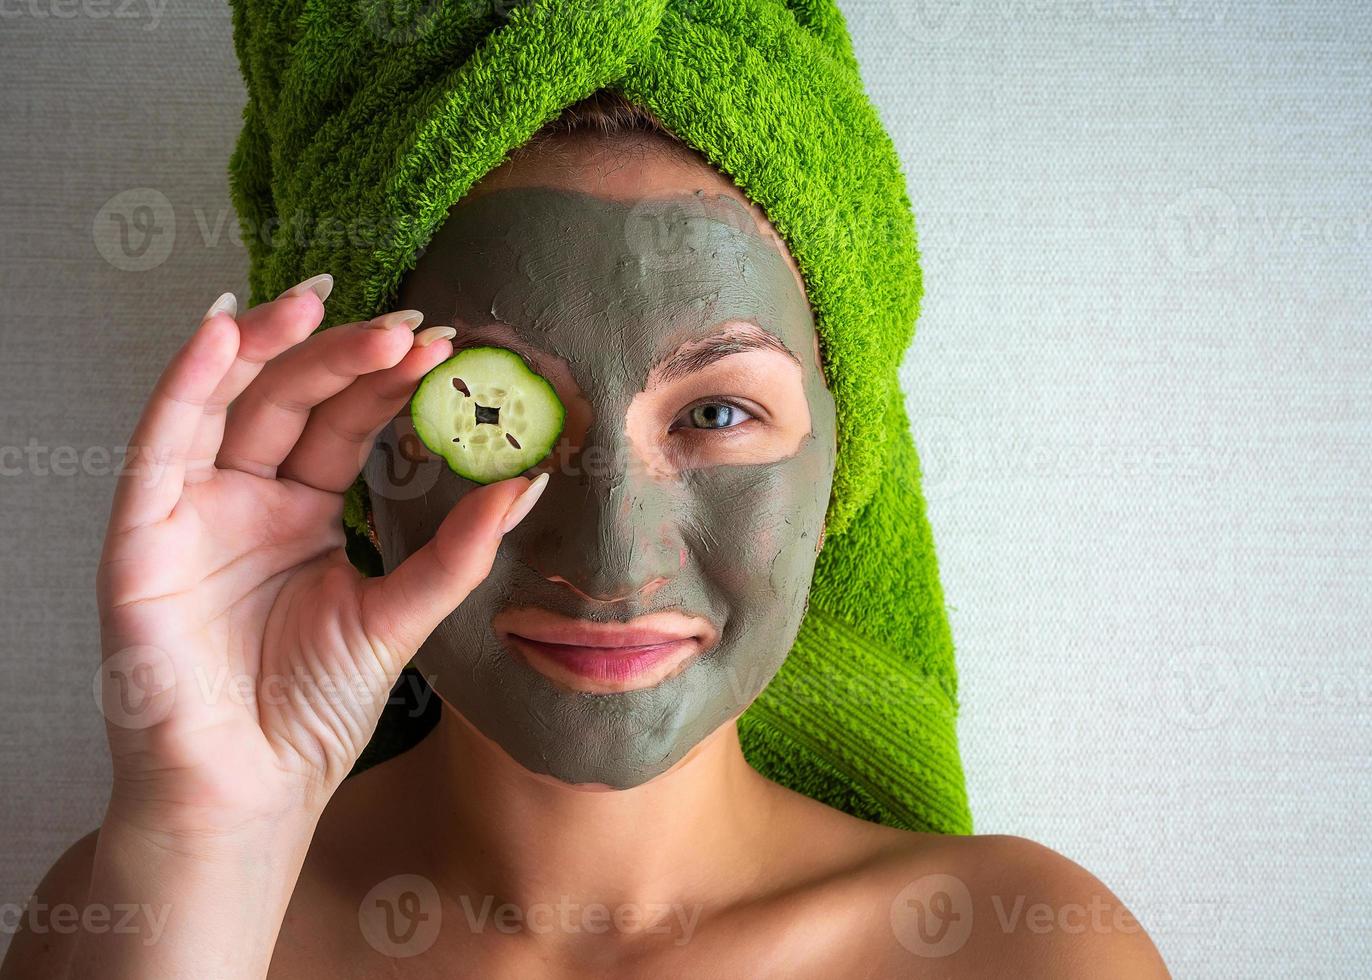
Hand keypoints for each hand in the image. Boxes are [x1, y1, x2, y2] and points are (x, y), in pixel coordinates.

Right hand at [94, 275, 545, 844]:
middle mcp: (244, 499)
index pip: (344, 424)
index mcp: (302, 513)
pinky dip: (185, 385)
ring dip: (269, 346)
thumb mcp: (397, 617)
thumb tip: (530, 482)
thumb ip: (455, 550)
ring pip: (226, 404)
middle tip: (408, 325)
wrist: (250, 792)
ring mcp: (190, 512)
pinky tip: (222, 331)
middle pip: (291, 401)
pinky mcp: (141, 536)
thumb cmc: (310, 712)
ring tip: (321, 299)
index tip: (446, 345)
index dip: (388, 381)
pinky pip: (160, 446)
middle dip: (344, 355)